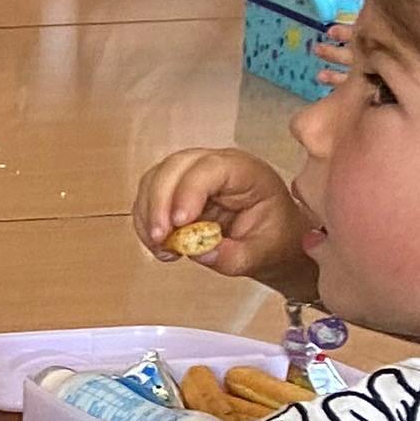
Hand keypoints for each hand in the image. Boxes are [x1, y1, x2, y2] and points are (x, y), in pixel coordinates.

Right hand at [132, 147, 315, 288]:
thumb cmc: (274, 238)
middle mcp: (215, 164)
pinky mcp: (175, 189)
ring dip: (149, 213)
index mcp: (245, 171)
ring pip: (155, 179)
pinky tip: (158, 244)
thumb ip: (233, 256)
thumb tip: (198, 252)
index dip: (188, 192)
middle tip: (160, 238)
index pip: (209, 169)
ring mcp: (191, 174)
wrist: (273, 240)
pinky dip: (145, 221)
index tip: (180, 223)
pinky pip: (149, 197)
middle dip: (159, 203)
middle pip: (173, 168)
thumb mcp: (262, 253)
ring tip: (160, 246)